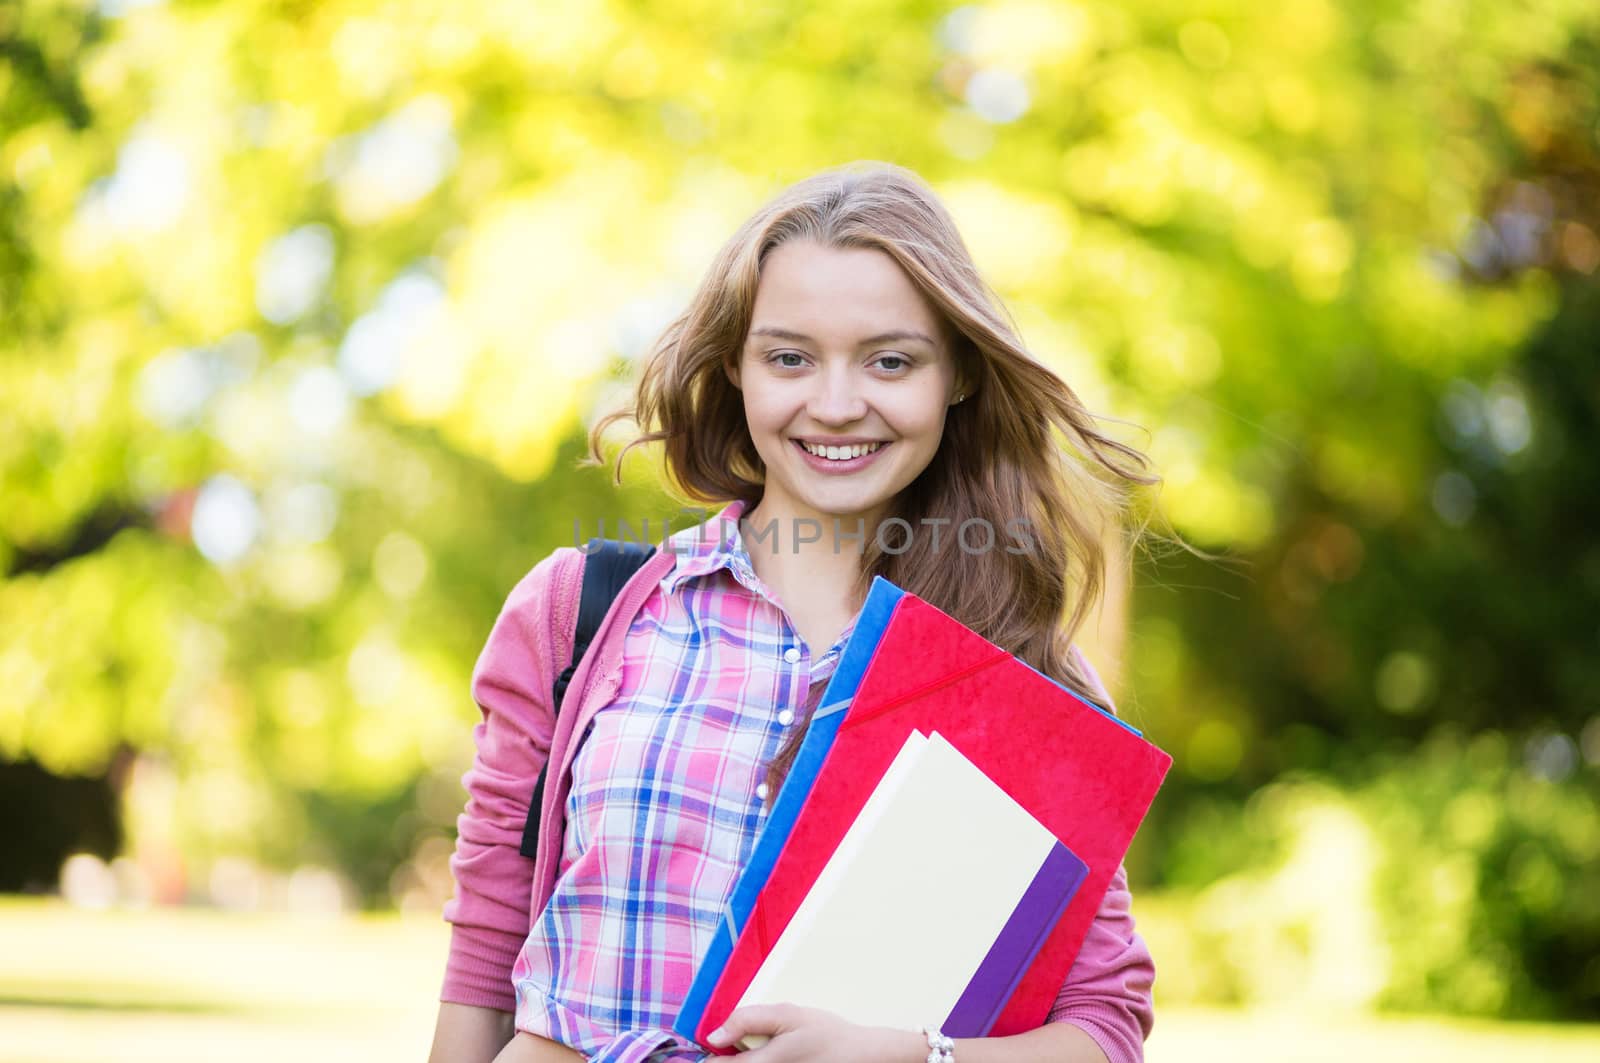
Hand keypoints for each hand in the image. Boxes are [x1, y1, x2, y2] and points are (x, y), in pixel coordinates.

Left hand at [705, 1004, 923, 1061]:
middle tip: (738, 1045)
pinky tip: (772, 1057)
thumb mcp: (786, 1015)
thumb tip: (713, 1036)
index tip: (706, 1045)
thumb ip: (746, 1020)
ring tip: (758, 1050)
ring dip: (744, 1062)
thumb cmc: (825, 1034)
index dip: (707, 1056)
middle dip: (726, 1059)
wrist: (862, 1057)